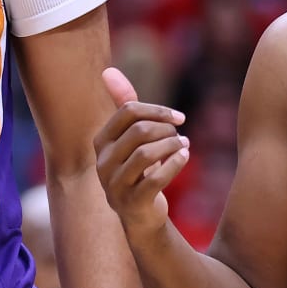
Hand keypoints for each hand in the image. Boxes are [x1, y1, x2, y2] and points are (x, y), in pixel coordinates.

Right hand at [95, 68, 189, 233]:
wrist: (141, 216)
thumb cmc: (138, 170)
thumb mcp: (132, 138)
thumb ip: (125, 106)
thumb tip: (108, 71)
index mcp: (101, 142)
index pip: (128, 112)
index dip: (158, 110)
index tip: (179, 118)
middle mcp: (103, 162)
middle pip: (140, 130)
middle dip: (166, 129)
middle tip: (180, 135)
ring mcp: (114, 185)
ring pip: (147, 154)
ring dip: (173, 146)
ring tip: (184, 145)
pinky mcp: (131, 203)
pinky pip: (155, 178)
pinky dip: (175, 164)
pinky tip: (185, 157)